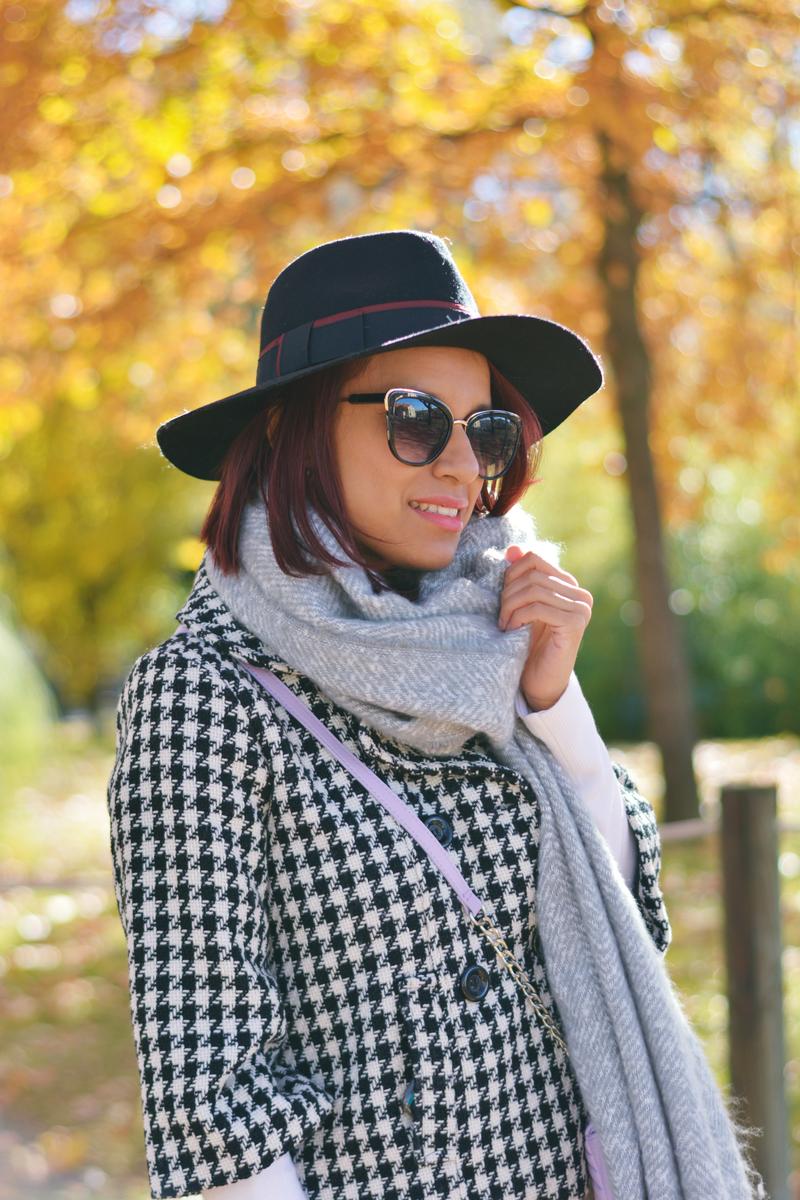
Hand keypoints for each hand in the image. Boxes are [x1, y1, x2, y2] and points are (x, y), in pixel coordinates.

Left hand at [498, 546, 593, 710]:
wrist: (539, 683)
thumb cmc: (527, 645)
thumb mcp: (519, 606)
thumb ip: (519, 577)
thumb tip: (513, 548)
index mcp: (568, 586)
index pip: (534, 560)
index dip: (511, 575)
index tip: (501, 598)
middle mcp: (580, 594)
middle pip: (533, 575)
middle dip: (508, 594)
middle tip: (500, 617)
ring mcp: (581, 609)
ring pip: (534, 589)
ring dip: (511, 606)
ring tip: (504, 625)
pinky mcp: (575, 623)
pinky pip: (538, 607)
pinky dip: (518, 617)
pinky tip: (512, 631)